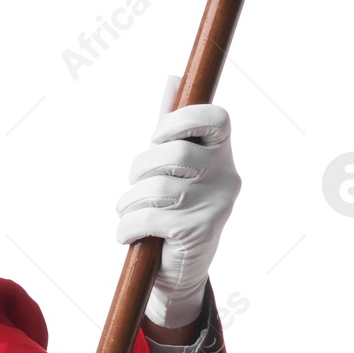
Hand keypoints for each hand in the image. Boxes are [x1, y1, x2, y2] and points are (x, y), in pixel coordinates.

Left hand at [115, 73, 240, 328]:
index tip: (157, 133)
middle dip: (141, 167)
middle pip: (175, 154)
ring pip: (157, 187)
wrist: (180, 273)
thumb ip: (173, 128)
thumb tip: (173, 80)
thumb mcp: (175, 169)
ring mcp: (214, 205)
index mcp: (221, 154)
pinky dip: (128, 226)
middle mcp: (226, 177)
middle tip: (135, 183)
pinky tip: (128, 235)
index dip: (182, 119)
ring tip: (128, 213)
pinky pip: (149, 217)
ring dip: (129, 201)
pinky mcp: (198, 232)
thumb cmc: (174, 211)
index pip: (217, 119)